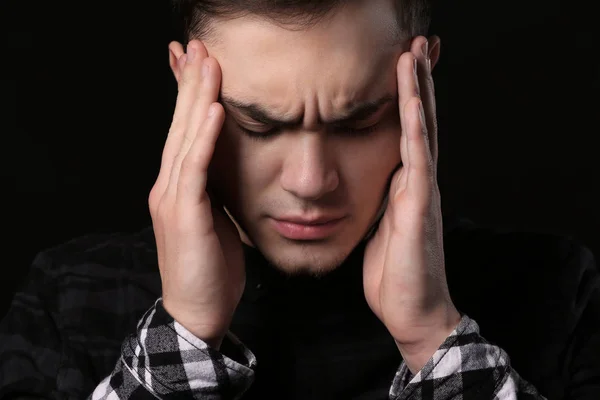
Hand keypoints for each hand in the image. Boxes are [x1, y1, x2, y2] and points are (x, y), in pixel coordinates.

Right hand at [148, 40, 244, 348]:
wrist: (196, 312)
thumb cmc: (210, 268)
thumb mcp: (213, 220)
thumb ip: (213, 192)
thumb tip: (226, 169)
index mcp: (177, 187)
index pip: (184, 134)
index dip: (191, 97)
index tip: (202, 65)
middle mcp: (168, 186)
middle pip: (181, 127)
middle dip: (191, 85)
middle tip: (200, 48)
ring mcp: (172, 199)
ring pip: (185, 140)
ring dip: (197, 99)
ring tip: (207, 64)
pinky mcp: (184, 215)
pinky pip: (195, 169)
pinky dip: (205, 139)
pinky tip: (214, 112)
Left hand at [363, 36, 460, 372]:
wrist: (412, 311)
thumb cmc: (393, 273)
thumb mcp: (379, 229)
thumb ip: (379, 203)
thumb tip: (364, 187)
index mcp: (405, 186)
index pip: (406, 133)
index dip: (404, 99)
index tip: (400, 66)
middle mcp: (418, 181)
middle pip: (418, 122)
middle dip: (416, 82)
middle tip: (416, 44)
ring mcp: (422, 190)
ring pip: (421, 130)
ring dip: (418, 91)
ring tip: (415, 54)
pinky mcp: (420, 205)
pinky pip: (417, 157)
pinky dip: (415, 125)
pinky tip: (413, 99)